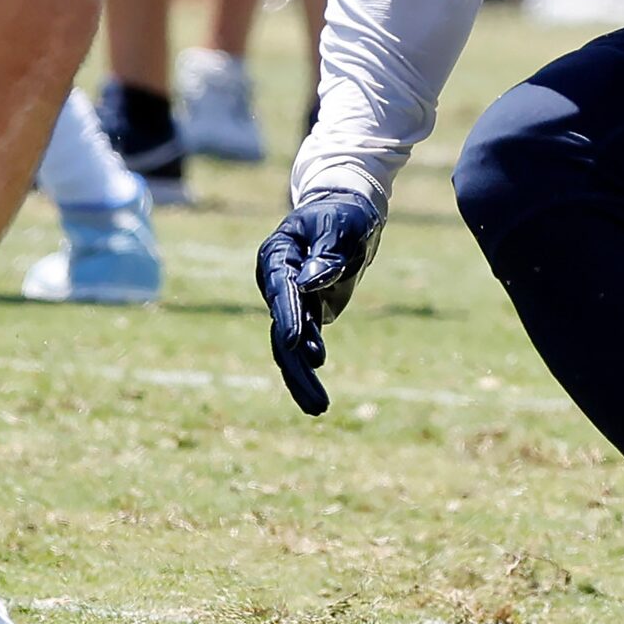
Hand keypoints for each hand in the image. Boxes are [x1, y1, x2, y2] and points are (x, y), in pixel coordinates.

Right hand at [257, 191, 385, 415]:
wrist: (348, 215)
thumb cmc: (342, 215)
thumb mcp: (340, 227)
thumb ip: (328, 254)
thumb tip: (311, 282)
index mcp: (277, 256)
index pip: (280, 289)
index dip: (287, 315)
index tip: (295, 341)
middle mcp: (276, 283)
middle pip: (281, 329)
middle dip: (297, 365)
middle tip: (315, 398)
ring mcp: (290, 302)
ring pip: (291, 347)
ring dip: (303, 377)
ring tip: (320, 408)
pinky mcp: (307, 313)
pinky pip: (305, 346)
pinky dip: (310, 369)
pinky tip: (318, 397)